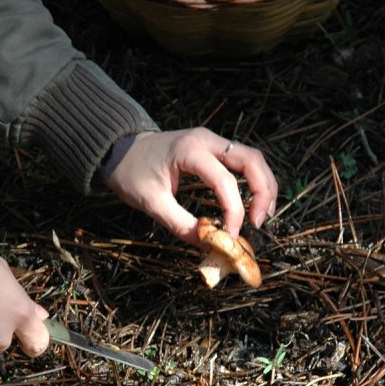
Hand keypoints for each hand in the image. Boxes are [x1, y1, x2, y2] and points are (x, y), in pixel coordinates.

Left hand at [105, 128, 278, 243]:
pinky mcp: (214, 148)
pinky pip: (244, 161)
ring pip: (253, 158)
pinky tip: (255, 202)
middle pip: (251, 160)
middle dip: (262, 192)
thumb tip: (208, 244)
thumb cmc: (131, 172)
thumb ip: (180, 223)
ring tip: (262, 215)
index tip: (231, 235)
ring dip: (264, 185)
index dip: (234, 210)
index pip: (224, 180)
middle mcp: (207, 140)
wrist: (120, 149)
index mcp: (189, 150)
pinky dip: (255, 181)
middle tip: (258, 222)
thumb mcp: (150, 202)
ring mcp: (212, 142)